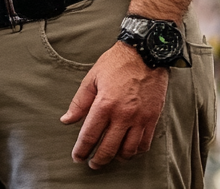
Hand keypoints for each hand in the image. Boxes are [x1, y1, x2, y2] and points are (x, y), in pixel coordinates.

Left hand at [61, 41, 168, 168]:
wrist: (145, 54)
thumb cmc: (116, 63)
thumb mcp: (92, 78)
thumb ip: (79, 102)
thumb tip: (67, 120)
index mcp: (105, 104)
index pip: (90, 134)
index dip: (82, 149)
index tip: (77, 157)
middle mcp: (123, 115)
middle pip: (109, 148)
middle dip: (98, 159)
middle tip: (91, 164)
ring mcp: (140, 119)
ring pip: (128, 150)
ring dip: (117, 158)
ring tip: (109, 157)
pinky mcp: (152, 119)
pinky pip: (144, 144)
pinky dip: (135, 151)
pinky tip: (127, 150)